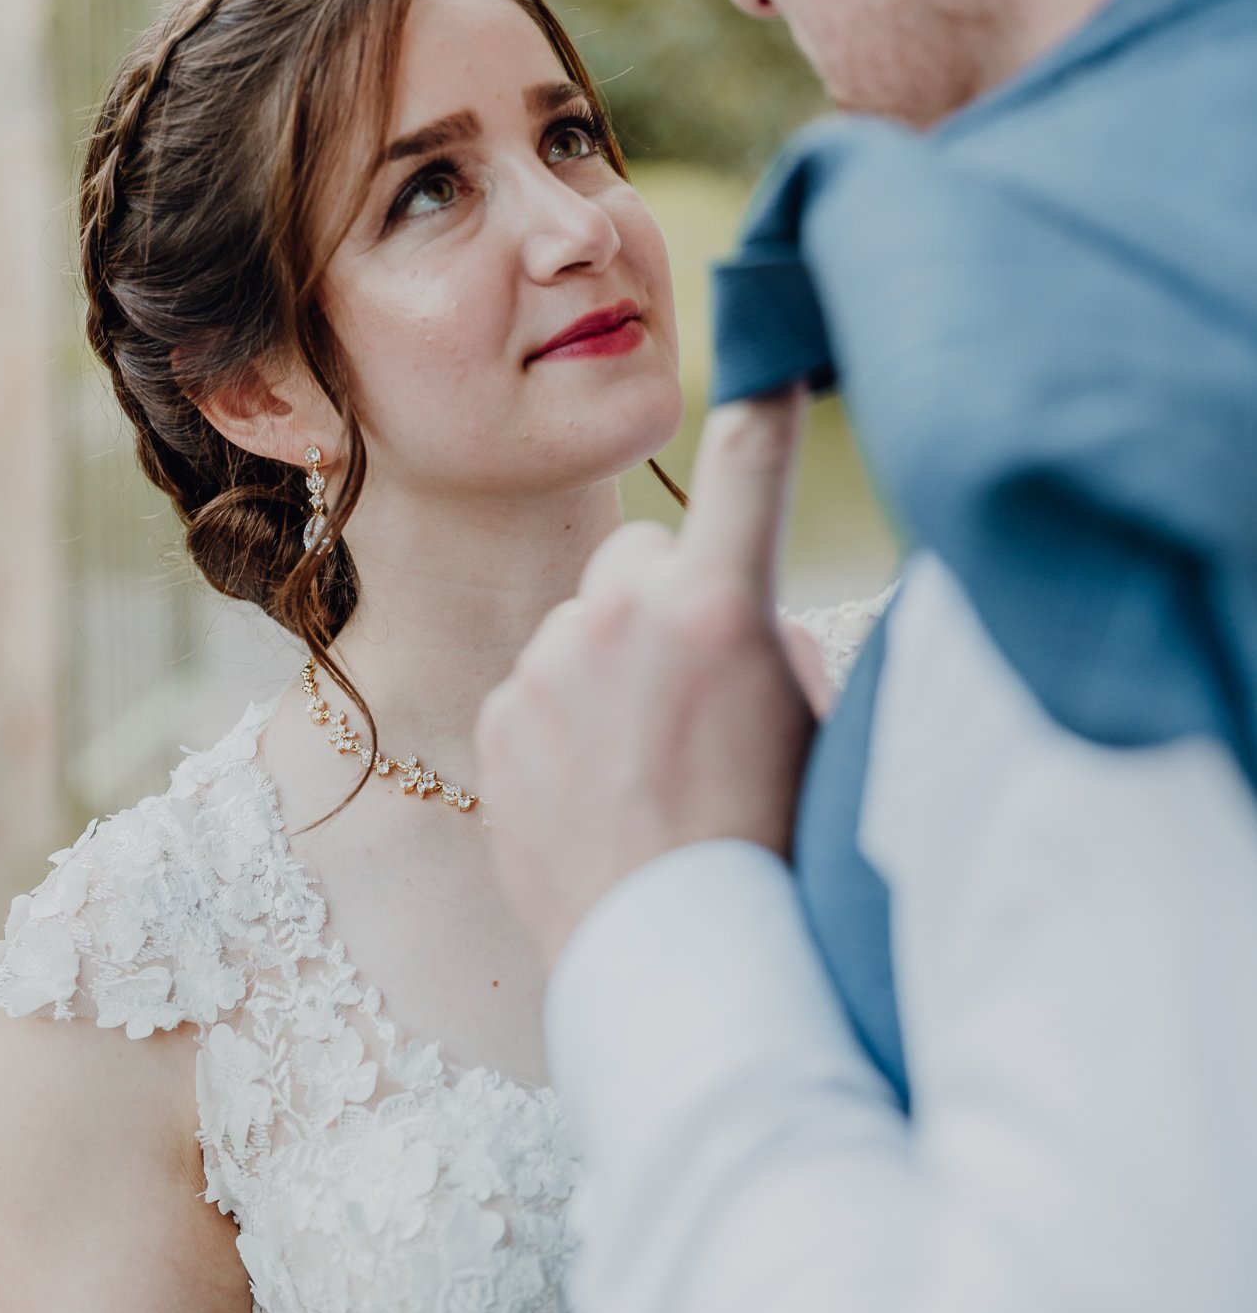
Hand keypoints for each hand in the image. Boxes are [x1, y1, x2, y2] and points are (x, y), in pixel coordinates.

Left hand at [476, 392, 819, 963]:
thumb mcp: (813, 731)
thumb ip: (773, 644)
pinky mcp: (499, 720)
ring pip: (582, 624)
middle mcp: (620, 620)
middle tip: (692, 693)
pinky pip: (538, 685)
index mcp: (720, 613)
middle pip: (638, 555)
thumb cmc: (772, 846)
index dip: (767, 405)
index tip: (773, 351)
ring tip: (643, 765)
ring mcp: (546, 669)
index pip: (749, 473)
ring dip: (608, 666)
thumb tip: (739, 617)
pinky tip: (598, 792)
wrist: (677, 961)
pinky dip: (564, 720)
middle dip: (661, 602)